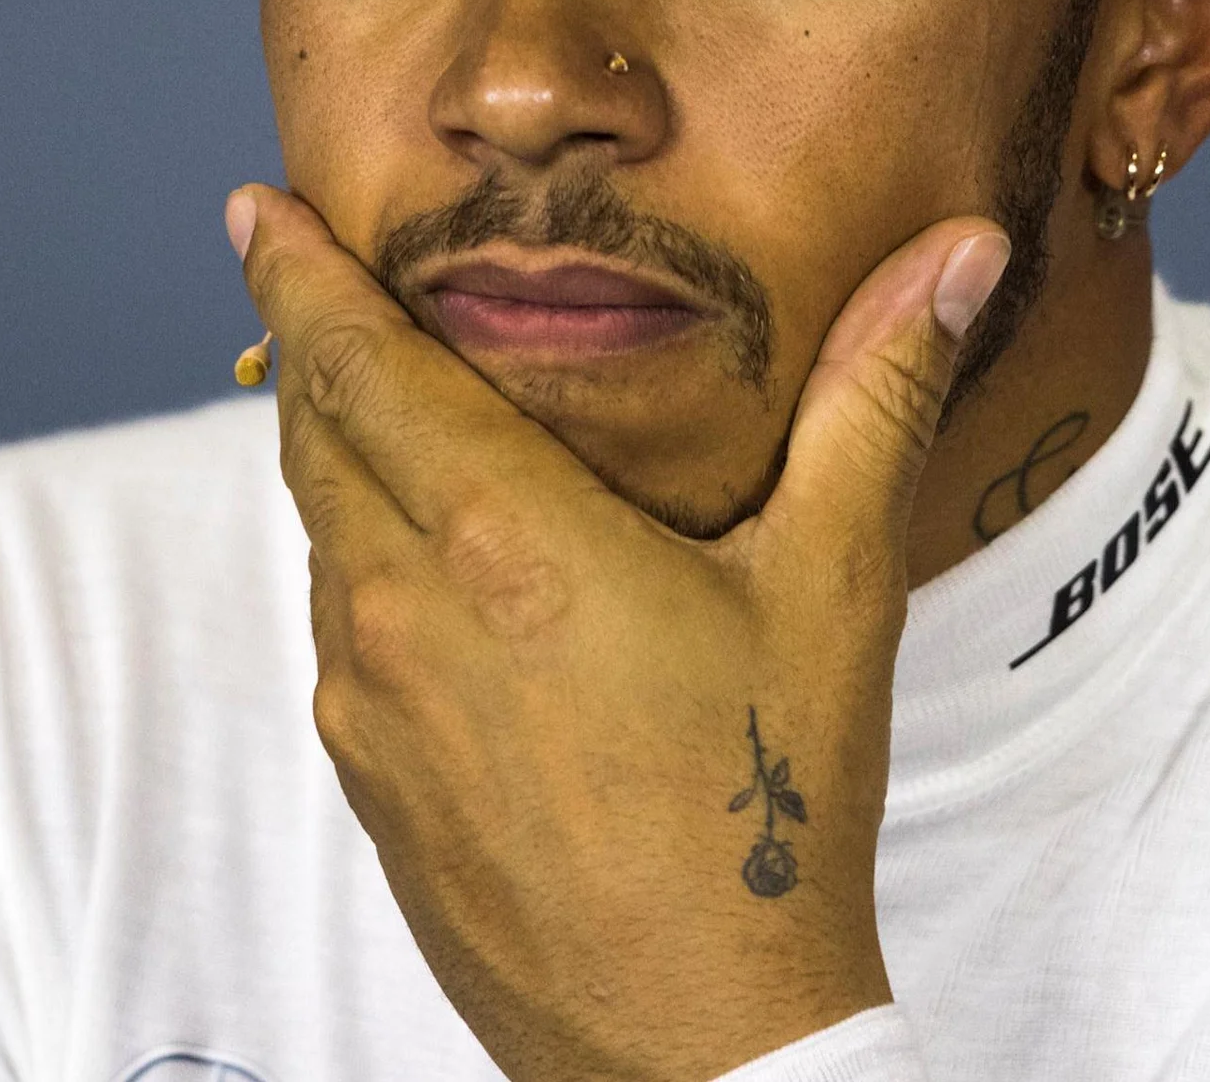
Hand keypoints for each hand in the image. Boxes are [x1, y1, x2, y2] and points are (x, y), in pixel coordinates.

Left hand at [229, 184, 1007, 1081]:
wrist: (693, 1044)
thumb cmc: (766, 816)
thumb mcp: (835, 587)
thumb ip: (879, 396)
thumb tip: (951, 254)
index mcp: (503, 542)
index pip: (354, 365)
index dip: (297, 274)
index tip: (258, 210)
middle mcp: (403, 612)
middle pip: (312, 435)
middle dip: (310, 346)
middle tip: (313, 275)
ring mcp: (369, 706)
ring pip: (322, 535)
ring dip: (339, 458)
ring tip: (387, 410)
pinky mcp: (368, 782)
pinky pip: (343, 631)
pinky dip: (365, 563)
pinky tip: (439, 572)